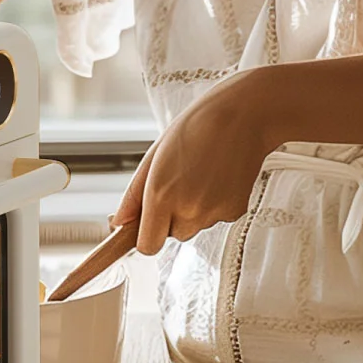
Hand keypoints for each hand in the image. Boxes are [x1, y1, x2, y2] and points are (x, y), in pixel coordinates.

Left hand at [112, 71, 280, 254]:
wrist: (243, 115)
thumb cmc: (197, 127)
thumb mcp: (154, 155)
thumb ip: (133, 195)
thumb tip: (119, 223)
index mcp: (160, 195)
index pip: (147, 246)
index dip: (146, 235)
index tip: (148, 224)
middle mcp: (187, 209)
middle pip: (173, 235)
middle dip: (172, 217)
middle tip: (180, 182)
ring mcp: (213, 212)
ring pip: (195, 226)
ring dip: (194, 209)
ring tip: (201, 173)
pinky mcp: (235, 211)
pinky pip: (216, 218)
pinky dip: (215, 204)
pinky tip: (219, 177)